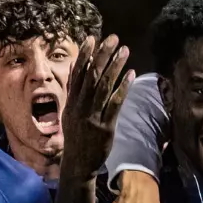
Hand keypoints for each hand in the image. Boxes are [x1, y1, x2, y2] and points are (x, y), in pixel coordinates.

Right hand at [59, 35, 131, 182]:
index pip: (77, 75)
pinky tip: (131, 74)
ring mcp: (92, 117)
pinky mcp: (105, 126)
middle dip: (102, 55)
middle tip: (113, 38)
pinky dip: (123, 88)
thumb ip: (74, 91)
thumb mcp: (70, 113)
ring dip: (115, 67)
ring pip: (104, 87)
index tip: (92, 39)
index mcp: (71, 103)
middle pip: (91, 77)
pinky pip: (115, 104)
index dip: (85, 56)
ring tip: (125, 50)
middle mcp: (80, 107)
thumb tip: (76, 68)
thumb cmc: (76, 137)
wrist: (78, 164)